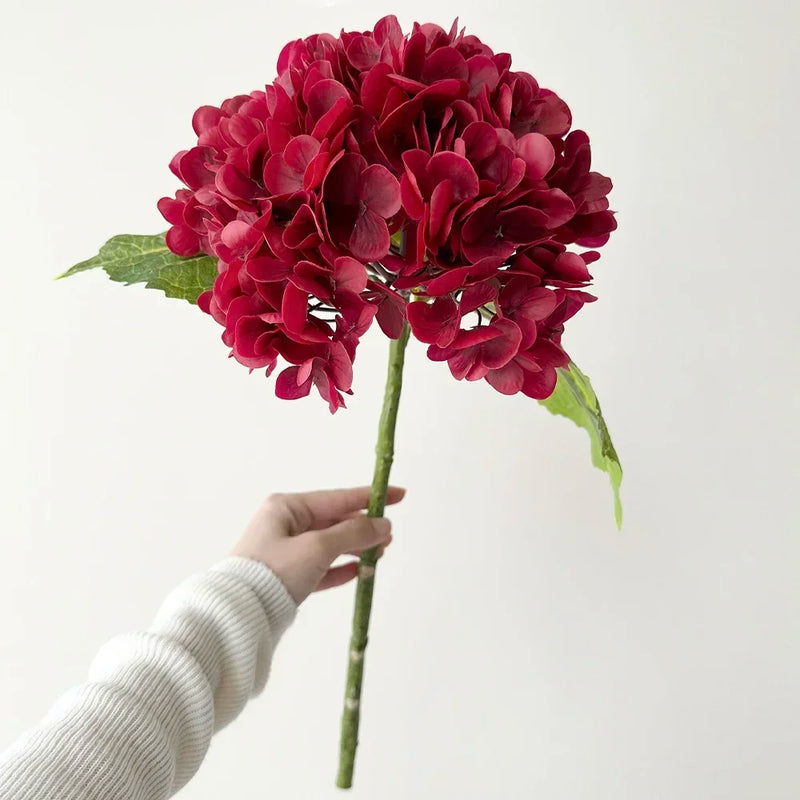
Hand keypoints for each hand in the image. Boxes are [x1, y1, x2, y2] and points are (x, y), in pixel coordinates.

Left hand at [230, 485, 405, 604]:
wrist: (238, 614)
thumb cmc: (273, 572)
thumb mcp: (317, 548)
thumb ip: (353, 533)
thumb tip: (382, 525)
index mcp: (287, 508)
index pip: (338, 498)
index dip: (370, 497)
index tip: (399, 495)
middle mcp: (285, 524)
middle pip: (335, 521)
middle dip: (364, 527)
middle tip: (390, 535)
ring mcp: (285, 551)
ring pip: (330, 545)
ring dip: (356, 548)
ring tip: (380, 553)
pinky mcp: (286, 576)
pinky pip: (321, 567)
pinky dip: (340, 568)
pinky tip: (359, 571)